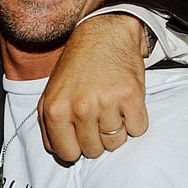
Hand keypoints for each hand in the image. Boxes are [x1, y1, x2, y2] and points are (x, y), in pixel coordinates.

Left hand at [39, 13, 148, 160]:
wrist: (104, 33)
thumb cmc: (77, 66)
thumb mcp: (52, 92)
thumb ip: (50, 124)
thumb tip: (59, 150)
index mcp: (56, 109)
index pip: (67, 154)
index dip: (76, 146)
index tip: (81, 134)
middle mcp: (79, 108)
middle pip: (93, 151)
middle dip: (97, 138)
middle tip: (98, 115)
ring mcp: (106, 102)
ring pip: (116, 143)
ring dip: (117, 129)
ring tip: (111, 107)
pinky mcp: (131, 96)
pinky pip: (137, 129)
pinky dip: (135, 121)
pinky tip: (125, 103)